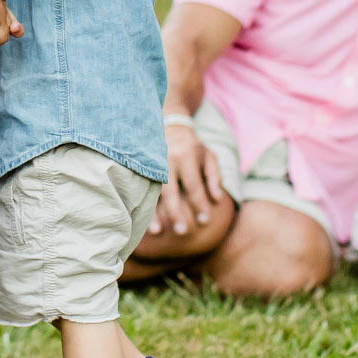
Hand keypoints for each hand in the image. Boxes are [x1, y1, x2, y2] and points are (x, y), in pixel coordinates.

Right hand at [151, 121, 223, 235]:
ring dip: (153, 212)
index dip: (199, 205)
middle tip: (182, 232)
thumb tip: (218, 200)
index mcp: (186, 156)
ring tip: (157, 232)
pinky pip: (140, 189)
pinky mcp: (139, 166)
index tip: (204, 222)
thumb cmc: (192, 146)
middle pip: (171, 190)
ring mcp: (150, 163)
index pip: (194, 186)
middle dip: (176, 213)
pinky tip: (141, 220)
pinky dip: (141, 205)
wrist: (168, 126)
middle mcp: (167, 159)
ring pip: (151, 191)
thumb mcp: (208, 156)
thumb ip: (215, 176)